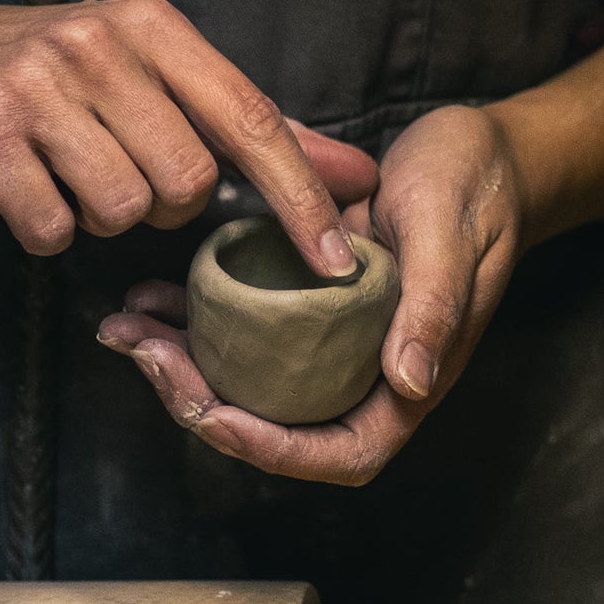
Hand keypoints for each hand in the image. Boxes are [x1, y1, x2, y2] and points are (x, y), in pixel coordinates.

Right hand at [0, 0, 372, 276]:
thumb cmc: (44, 74)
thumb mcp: (147, 73)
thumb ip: (245, 124)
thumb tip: (353, 172)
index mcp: (153, 27)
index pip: (251, 118)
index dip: (301, 196)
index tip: (339, 261)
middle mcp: (99, 46)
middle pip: (186, 180)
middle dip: (165, 207)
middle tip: (122, 177)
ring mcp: (36, 88)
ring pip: (122, 209)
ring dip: (102, 218)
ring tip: (68, 175)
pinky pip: (50, 228)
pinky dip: (46, 231)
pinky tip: (27, 191)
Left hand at [97, 104, 523, 483]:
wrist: (479, 151)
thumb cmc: (478, 191)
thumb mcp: (454, 238)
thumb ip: (432, 309)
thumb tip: (409, 385)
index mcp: (405, 382)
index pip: (337, 452)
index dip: (271, 449)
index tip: (214, 412)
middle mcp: (360, 375)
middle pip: (274, 425)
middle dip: (200, 402)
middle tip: (143, 353)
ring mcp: (328, 345)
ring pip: (246, 382)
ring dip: (181, 364)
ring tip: (124, 330)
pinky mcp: (302, 306)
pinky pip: (242, 329)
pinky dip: (191, 318)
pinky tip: (149, 294)